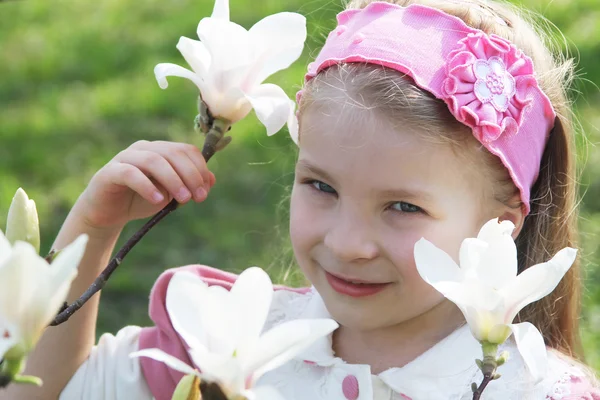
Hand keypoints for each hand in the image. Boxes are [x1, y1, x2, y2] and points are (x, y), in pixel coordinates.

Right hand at [76, 140, 214, 229]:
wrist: (108, 213)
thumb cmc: (141, 200)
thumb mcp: (170, 195)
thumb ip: (189, 185)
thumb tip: (212, 179)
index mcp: (160, 151)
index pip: (185, 150)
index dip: (200, 169)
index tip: (205, 190)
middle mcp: (143, 149)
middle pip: (172, 153)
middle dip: (190, 175)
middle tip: (198, 197)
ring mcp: (125, 158)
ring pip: (153, 161)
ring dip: (173, 180)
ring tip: (183, 200)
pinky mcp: (109, 172)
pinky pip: (130, 173)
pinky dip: (146, 186)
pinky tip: (157, 200)